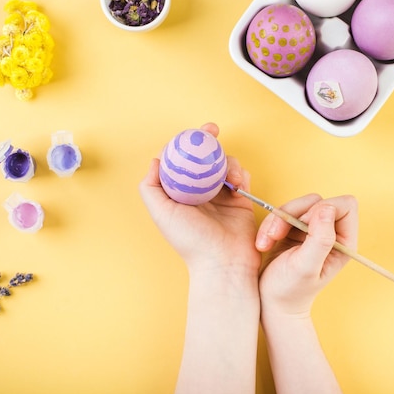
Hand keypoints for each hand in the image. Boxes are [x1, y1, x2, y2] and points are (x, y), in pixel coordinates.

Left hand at [139, 123, 261, 278]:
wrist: (223, 262)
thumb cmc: (191, 242)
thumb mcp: (162, 213)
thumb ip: (152, 187)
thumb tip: (156, 161)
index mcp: (180, 193)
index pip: (180, 161)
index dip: (184, 144)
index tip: (190, 134)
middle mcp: (199, 192)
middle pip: (203, 158)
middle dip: (208, 141)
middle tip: (212, 130)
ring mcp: (220, 195)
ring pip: (223, 164)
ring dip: (227, 162)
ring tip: (231, 177)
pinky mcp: (239, 199)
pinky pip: (242, 176)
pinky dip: (241, 174)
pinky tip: (239, 185)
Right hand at [256, 194, 357, 315]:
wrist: (271, 303)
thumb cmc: (290, 291)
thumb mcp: (305, 267)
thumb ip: (320, 239)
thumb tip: (326, 208)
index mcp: (344, 242)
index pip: (346, 205)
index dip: (324, 209)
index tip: (303, 226)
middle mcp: (331, 234)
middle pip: (318, 201)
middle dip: (293, 214)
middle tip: (277, 235)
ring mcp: (312, 230)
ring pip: (298, 204)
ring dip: (277, 220)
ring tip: (266, 243)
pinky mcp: (294, 229)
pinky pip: (284, 212)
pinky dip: (270, 224)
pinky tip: (263, 244)